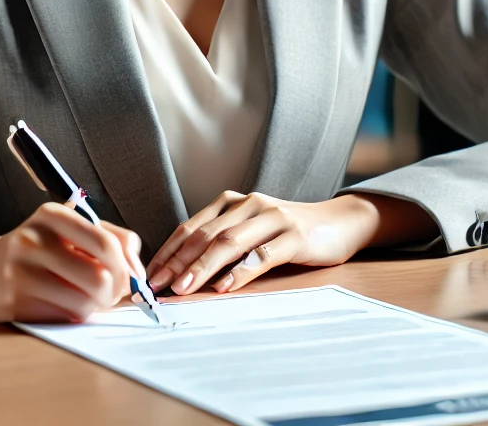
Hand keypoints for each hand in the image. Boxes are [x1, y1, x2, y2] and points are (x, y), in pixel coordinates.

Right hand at [0, 203, 145, 323]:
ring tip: (91, 299)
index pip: (106, 242)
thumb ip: (109, 239)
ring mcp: (22, 273)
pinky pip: (64, 317)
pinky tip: (67, 304)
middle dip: (116, 292)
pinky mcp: (15, 302)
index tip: (133, 276)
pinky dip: (75, 315)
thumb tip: (137, 271)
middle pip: (100, 277)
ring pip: (85, 303)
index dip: (128, 265)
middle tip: (113, 293)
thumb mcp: (69, 229)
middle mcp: (35, 240)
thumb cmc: (37, 248)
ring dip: (96, 307)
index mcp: (53, 215)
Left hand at [145, 190, 390, 296]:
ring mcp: (272, 218)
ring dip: (202, 266)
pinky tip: (225, 286)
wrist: (338, 221)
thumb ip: (222, 241)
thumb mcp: (251, 230)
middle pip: (205, 234)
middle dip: (177, 261)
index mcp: (233, 202)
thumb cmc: (288, 231)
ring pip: (229, 242)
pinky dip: (241, 271)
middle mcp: (249, 204)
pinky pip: (262, 254)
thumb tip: (181, 271)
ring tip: (184, 286)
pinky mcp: (294, 236)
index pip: (192, 227)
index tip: (148, 276)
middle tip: (157, 285)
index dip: (168, 251)